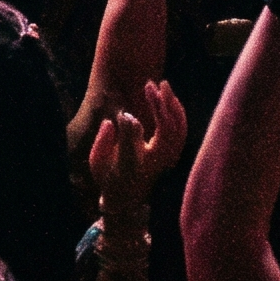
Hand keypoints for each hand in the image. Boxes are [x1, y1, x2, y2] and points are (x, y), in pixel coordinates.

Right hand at [89, 78, 188, 222]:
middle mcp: (153, 165)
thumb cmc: (108, 174)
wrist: (127, 196)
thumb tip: (114, 120)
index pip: (131, 150)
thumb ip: (103, 142)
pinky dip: (178, 113)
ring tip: (163, 84)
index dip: (129, 131)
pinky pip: (181, 132)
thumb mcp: (98, 161)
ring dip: (171, 106)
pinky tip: (170, 97)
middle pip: (165, 136)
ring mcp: (166, 160)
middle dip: (159, 108)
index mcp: (129, 169)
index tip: (124, 114)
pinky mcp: (172, 154)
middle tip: (148, 85)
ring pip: (177, 132)